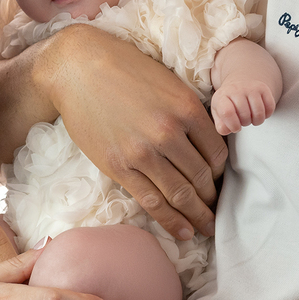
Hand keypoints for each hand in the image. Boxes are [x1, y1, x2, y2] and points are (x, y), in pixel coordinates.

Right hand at [38, 25, 227, 239]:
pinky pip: (152, 201)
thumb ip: (188, 111)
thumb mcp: (167, 82)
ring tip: (206, 228)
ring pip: (180, 194)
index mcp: (187, 108)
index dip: (221, 173)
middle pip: (202, 177)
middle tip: (216, 210)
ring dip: (197, 215)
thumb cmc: (123, 69)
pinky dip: (171, 221)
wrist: (77, 68)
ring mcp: (144, 152)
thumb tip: (206, 142)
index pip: (217, 153)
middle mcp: (169, 132)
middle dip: (212, 199)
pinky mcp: (120, 166)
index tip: (218, 182)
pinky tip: (183, 231)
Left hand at [211, 79, 276, 134]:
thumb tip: (225, 130)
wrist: (240, 83)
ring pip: (259, 113)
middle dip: (245, 123)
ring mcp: (251, 88)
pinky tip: (260, 112)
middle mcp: (236, 90)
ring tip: (251, 117)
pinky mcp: (263, 88)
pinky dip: (267, 115)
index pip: (227, 112)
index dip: (233, 125)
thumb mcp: (219, 112)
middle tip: (242, 119)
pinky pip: (270, 108)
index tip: (235, 127)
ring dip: (256, 121)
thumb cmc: (229, 101)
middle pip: (245, 115)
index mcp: (222, 97)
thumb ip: (221, 125)